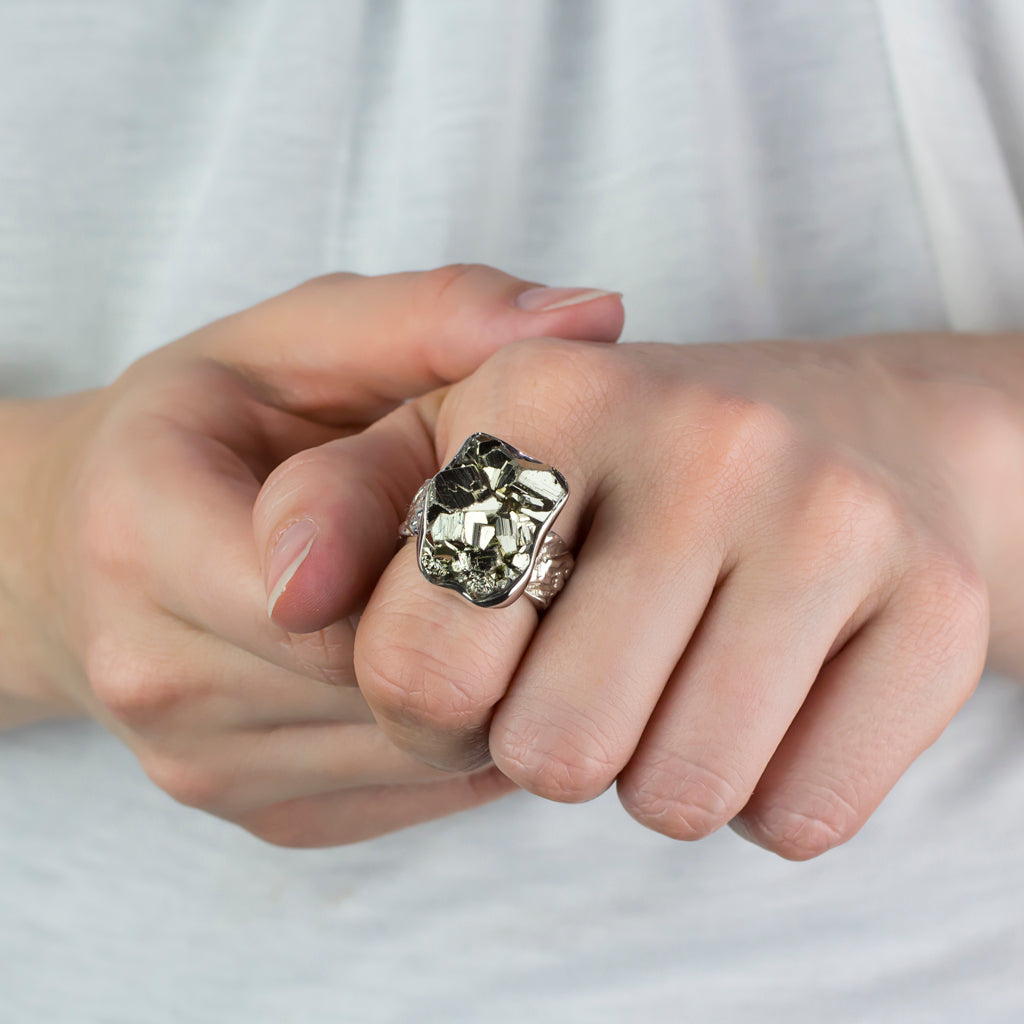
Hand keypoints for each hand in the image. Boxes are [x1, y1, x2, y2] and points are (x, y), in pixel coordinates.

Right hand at [0, 266, 623, 845]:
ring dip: (488, 680)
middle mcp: (156, 675)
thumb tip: (600, 315)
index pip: (346, 596)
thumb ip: (438, 315)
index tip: (504, 504)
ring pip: (420, 754)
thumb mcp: (300, 337)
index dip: (462, 555)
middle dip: (484, 619)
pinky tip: (462, 657)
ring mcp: (204, 768)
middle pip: (393, 688)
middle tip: (525, 548)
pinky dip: (465, 731)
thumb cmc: (203, 427)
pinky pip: (415, 794)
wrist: (74, 550)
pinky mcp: (260, 817)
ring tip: (493, 597)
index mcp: (146, 534)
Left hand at [259, 333, 1020, 857]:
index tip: (476, 646)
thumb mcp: (453, 447)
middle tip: (588, 661)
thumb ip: (339, 504)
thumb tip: (284, 589)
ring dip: (651, 768)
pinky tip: (765, 691)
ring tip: (674, 670)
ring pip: (680, 797)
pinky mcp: (941, 611)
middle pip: (554, 753)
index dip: (426, 696)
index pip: (417, 668)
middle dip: (547, 738)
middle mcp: (709, 438)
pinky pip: (802, 815)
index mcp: (552, 390)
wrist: (838, 435)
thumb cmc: (612, 464)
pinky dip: (764, 790)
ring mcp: (838, 518)